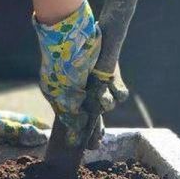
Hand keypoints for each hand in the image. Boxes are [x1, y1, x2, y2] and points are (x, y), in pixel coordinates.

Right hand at [34, 0, 120, 146]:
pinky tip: (110, 86)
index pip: (70, 117)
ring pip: (105, 104)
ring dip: (105, 103)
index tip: (81, 146)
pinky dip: (116, 92)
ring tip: (102, 97)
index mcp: (61, 92)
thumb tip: (77, 128)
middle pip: (90, 114)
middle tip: (95, 145)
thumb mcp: (61, 89)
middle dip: (94, 129)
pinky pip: (118, 91)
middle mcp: (80, 89)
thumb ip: (69, 111)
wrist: (76, 32)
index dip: (77, 131)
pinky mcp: (111, 74)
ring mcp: (96, 81)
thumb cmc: (63, 62)